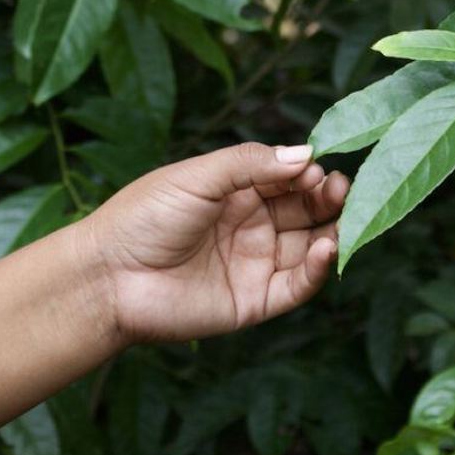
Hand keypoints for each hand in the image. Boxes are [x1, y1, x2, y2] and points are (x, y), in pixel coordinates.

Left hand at [79, 143, 347, 344]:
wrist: (109, 277)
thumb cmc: (143, 218)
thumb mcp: (198, 177)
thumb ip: (251, 163)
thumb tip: (307, 154)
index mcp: (236, 192)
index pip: (289, 177)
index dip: (309, 171)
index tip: (322, 166)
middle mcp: (252, 226)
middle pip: (307, 210)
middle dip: (329, 197)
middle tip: (342, 187)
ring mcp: (256, 263)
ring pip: (311, 246)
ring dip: (334, 230)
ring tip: (345, 215)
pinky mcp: (256, 300)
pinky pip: (298, 285)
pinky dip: (319, 269)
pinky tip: (328, 248)